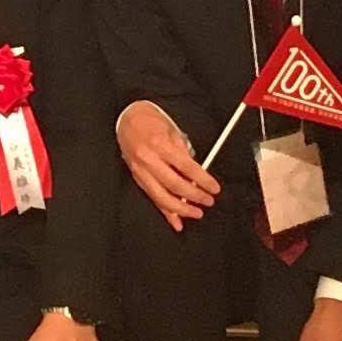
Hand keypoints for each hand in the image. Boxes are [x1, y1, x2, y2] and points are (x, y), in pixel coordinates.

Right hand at [116, 101, 221, 232]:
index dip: (203, 180)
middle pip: (175, 185)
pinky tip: (176, 221)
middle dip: (195, 196)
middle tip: (207, 201)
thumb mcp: (172, 130)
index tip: (213, 188)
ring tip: (196, 213)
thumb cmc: (150, 121)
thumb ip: (184, 152)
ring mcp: (141, 171)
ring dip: (181, 209)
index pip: (186, 167)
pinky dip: (165, 212)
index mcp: (160, 145)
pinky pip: (153, 199)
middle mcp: (149, 160)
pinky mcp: (137, 179)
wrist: (127, 119)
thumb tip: (196, 174)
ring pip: (162, 197)